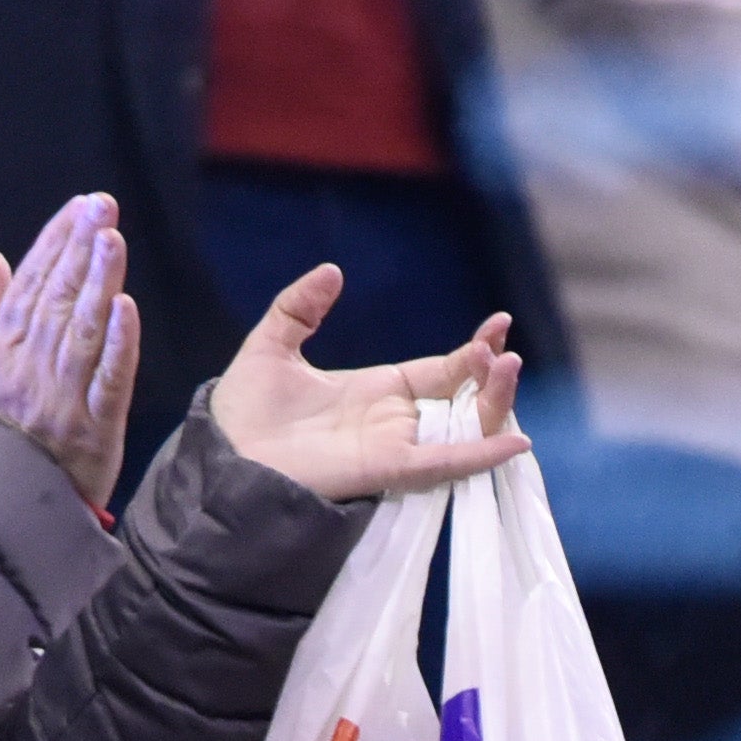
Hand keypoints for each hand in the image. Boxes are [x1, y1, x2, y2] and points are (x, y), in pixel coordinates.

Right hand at [0, 191, 139, 507]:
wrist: (5, 505)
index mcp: (4, 348)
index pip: (33, 283)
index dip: (56, 241)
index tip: (79, 207)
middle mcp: (31, 364)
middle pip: (60, 296)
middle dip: (81, 246)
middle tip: (102, 205)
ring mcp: (63, 395)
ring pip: (84, 328)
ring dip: (99, 281)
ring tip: (112, 238)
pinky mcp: (94, 426)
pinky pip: (108, 380)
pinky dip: (118, 344)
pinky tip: (127, 307)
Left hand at [198, 273, 529, 504]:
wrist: (223, 456)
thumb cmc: (243, 412)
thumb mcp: (272, 343)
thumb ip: (300, 306)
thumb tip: (334, 271)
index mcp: (376, 392)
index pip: (441, 370)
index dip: (473, 351)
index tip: (499, 324)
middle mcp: (395, 422)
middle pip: (463, 399)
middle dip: (490, 373)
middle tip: (503, 346)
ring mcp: (396, 447)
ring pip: (465, 428)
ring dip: (494, 401)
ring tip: (506, 366)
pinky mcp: (388, 470)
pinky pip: (446, 464)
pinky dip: (481, 455)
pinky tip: (516, 443)